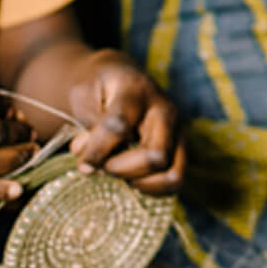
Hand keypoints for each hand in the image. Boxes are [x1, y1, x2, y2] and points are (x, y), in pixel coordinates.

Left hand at [65, 50, 183, 195]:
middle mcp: (166, 110)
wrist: (124, 79)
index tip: (83, 162)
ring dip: (139, 181)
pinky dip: (151, 188)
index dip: (98, 150)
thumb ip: (84, 123)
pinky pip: (175, 181)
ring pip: (171, 173)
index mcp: (136, 90)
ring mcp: (180, 130)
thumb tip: (85, 155)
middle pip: (155, 156)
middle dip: (121, 169)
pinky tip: (132, 178)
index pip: (120, 126)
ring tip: (118, 172)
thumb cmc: (99, 88)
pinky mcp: (183, 147)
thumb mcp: (83, 94)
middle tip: (100, 166)